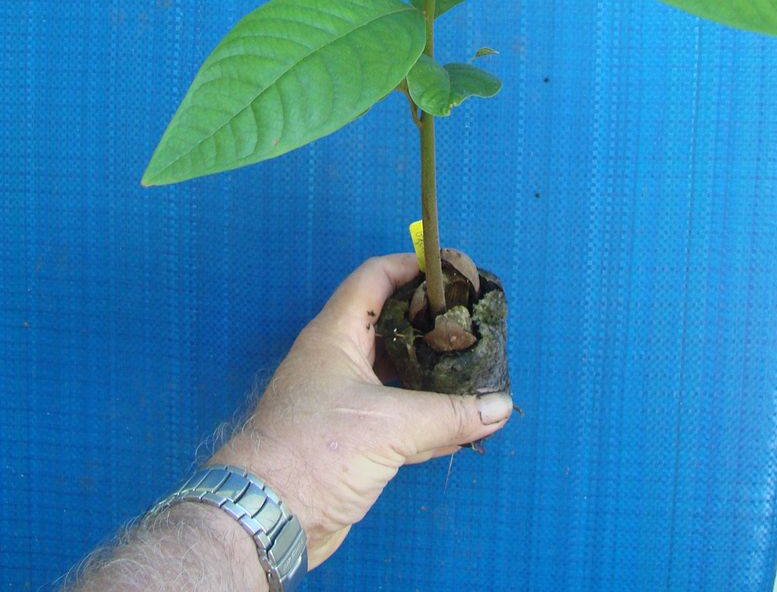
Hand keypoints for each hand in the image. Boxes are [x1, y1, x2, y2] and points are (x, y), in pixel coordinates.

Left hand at [211, 253, 512, 569]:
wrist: (270, 516)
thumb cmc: (318, 449)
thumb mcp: (390, 425)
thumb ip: (449, 415)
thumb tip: (499, 406)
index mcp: (336, 333)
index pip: (375, 277)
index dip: (413, 267)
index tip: (454, 272)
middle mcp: (339, 358)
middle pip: (391, 324)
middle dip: (432, 322)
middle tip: (474, 323)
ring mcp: (345, 399)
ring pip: (397, 372)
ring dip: (434, 372)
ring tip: (476, 368)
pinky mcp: (353, 437)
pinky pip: (400, 415)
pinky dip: (430, 416)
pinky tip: (465, 422)